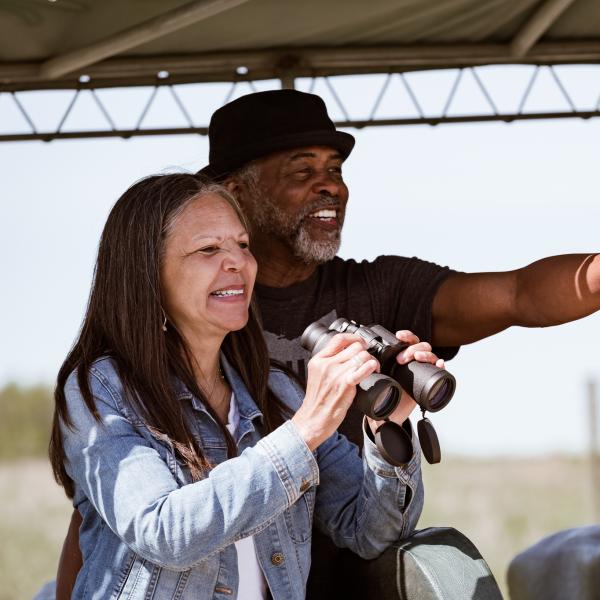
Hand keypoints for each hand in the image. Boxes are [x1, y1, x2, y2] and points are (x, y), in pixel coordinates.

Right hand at [292, 333, 378, 450]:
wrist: (312, 419)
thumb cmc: (317, 400)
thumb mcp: (317, 375)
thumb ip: (328, 363)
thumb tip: (346, 355)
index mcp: (318, 360)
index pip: (339, 338)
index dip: (354, 337)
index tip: (361, 342)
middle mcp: (326, 364)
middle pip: (354, 346)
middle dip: (365, 351)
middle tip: (368, 360)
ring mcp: (335, 373)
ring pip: (362, 356)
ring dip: (371, 360)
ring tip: (372, 368)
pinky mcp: (345, 384)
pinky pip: (363, 369)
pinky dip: (371, 367)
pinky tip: (374, 369)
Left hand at [366, 330, 444, 434]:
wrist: (391, 413)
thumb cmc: (385, 393)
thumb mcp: (377, 379)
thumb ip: (371, 372)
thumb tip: (363, 364)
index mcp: (402, 357)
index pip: (408, 341)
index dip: (406, 336)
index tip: (399, 336)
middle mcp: (414, 362)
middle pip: (420, 346)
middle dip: (412, 348)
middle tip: (401, 359)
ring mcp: (422, 371)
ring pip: (430, 355)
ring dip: (425, 353)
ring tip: (417, 357)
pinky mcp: (429, 382)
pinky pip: (439, 371)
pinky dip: (441, 366)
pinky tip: (439, 364)